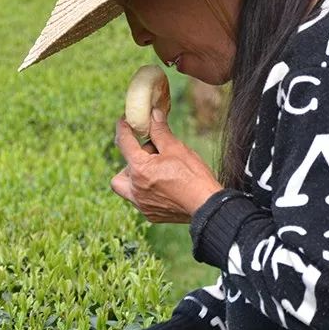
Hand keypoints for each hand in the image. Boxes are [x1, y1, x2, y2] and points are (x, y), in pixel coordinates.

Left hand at [111, 108, 222, 222]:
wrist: (207, 205)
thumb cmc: (193, 176)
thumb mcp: (176, 148)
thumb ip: (160, 131)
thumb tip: (153, 114)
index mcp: (139, 169)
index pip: (124, 143)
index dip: (123, 129)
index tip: (124, 122)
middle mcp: (135, 189)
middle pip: (122, 172)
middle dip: (131, 162)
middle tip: (151, 157)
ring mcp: (142, 204)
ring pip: (127, 189)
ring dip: (135, 179)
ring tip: (155, 173)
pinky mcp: (151, 215)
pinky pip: (140, 201)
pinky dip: (146, 192)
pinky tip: (164, 187)